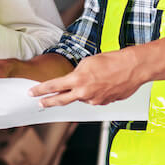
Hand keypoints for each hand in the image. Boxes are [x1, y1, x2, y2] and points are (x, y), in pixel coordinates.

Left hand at [30, 49, 144, 107]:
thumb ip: (77, 73)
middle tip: (40, 103)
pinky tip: (104, 84)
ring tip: (96, 79)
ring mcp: (94, 100)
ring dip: (82, 91)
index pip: (53, 86)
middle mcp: (84, 93)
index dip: (40, 90)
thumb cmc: (113, 61)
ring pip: (81, 97)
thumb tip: (73, 80)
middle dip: (48, 102)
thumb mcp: (88, 62)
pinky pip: (94, 99)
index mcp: (77, 80)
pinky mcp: (103, 103)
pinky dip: (95, 93)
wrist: (133, 68)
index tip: (31, 93)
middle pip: (61, 100)